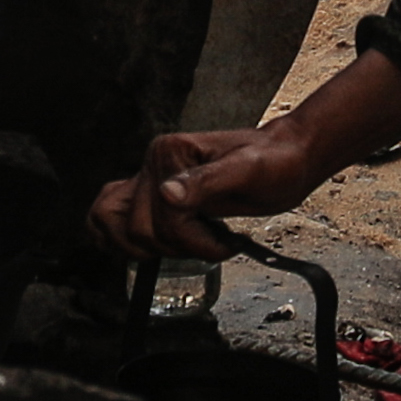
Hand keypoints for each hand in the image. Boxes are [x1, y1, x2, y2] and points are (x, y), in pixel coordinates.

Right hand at [93, 119, 324, 262]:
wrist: (287, 159)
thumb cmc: (275, 162)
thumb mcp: (249, 171)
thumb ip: (207, 181)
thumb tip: (167, 194)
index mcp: (169, 153)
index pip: (162, 215)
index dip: (192, 238)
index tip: (225, 241)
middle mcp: (154, 165)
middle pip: (136, 228)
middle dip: (175, 246)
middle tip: (210, 242)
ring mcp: (152, 181)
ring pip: (113, 226)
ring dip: (154, 247)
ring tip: (191, 242)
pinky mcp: (156, 197)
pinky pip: (113, 217)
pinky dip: (124, 240)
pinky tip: (158, 245)